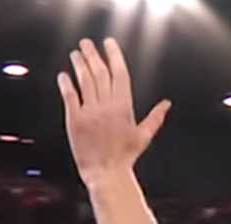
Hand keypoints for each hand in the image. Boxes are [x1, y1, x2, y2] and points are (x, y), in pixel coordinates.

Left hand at [57, 38, 171, 186]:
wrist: (107, 173)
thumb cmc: (126, 157)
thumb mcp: (144, 136)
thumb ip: (155, 117)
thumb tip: (167, 104)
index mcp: (124, 107)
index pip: (119, 73)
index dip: (113, 55)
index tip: (108, 43)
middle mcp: (107, 106)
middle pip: (99, 72)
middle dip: (92, 55)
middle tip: (86, 43)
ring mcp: (90, 112)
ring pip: (84, 81)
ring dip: (79, 64)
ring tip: (75, 54)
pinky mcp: (75, 120)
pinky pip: (70, 96)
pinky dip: (66, 84)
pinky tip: (64, 75)